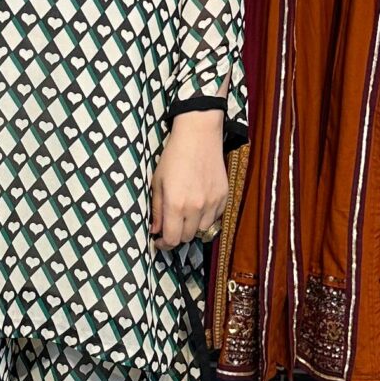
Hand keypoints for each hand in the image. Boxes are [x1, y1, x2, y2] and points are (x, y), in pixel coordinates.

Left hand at [151, 108, 228, 250]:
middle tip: (170, 228)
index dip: (164, 244)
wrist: (199, 136)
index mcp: (175, 204)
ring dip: (192, 228)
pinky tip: (198, 206)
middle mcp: (195, 207)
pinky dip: (206, 218)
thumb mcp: (157, 182)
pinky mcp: (223, 197)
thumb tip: (156, 230)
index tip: (159, 241)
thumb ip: (157, 209)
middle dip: (176, 236)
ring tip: (185, 216)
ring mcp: (212, 203)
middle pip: (187, 238)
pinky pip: (215, 218)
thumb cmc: (174, 156)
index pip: (172, 239)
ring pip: (203, 231)